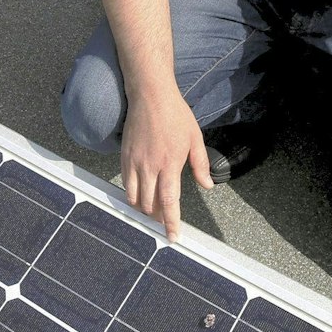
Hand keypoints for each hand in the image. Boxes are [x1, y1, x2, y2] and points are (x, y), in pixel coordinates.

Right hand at [119, 83, 211, 240]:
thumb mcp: (195, 138)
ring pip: (134, 198)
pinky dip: (132, 194)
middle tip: (165, 220)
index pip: (168, 202)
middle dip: (157, 218)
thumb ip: (200, 165)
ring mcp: (134, 163)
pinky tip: (141, 194)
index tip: (172, 236)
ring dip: (143, 208)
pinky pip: (125, 184)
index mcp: (170, 164)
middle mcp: (149, 167)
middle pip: (149, 205)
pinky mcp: (123, 157)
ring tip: (153, 209)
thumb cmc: (175, 115)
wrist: (150, 95)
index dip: (170, 222)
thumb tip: (207, 186)